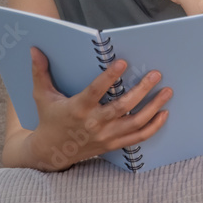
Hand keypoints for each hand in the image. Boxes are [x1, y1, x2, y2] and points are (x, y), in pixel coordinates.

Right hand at [24, 47, 171, 170]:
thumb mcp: (41, 96)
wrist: (51, 152)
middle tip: (156, 74)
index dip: (109, 77)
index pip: (95, 91)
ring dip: (153, 107)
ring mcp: (106, 136)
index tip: (123, 62)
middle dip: (142, 90)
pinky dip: (153, 127)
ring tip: (167, 91)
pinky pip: (138, 138)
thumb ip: (40, 72)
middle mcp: (94, 123)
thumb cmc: (49, 119)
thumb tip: (34, 49)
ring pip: (135, 122)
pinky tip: (164, 113)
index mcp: (77, 108)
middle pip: (122, 107)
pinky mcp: (113, 144)